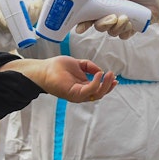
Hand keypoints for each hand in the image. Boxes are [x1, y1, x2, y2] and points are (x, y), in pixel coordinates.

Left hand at [1, 56, 116, 102]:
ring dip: (105, 85)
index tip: (114, 77)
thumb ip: (90, 67)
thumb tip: (100, 71)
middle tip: (113, 75)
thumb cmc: (58, 67)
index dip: (108, 84)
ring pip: (96, 95)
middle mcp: (81, 93)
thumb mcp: (78, 64)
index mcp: (83, 87)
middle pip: (100, 94)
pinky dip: (95, 84)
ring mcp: (77, 95)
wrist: (44, 69)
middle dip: (109, 86)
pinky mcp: (73, 93)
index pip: (98, 89)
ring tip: (108, 74)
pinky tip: (98, 75)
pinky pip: (88, 91)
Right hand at [73, 13, 136, 39]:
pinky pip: (123, 36)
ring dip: (117, 27)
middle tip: (114, 17)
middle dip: (104, 24)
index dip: (84, 20)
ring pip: (111, 32)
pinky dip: (126, 31)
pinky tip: (132, 24)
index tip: (79, 27)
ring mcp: (122, 21)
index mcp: (109, 1)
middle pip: (99, 25)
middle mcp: (113, 12)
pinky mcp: (132, 28)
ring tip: (127, 18)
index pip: (92, 12)